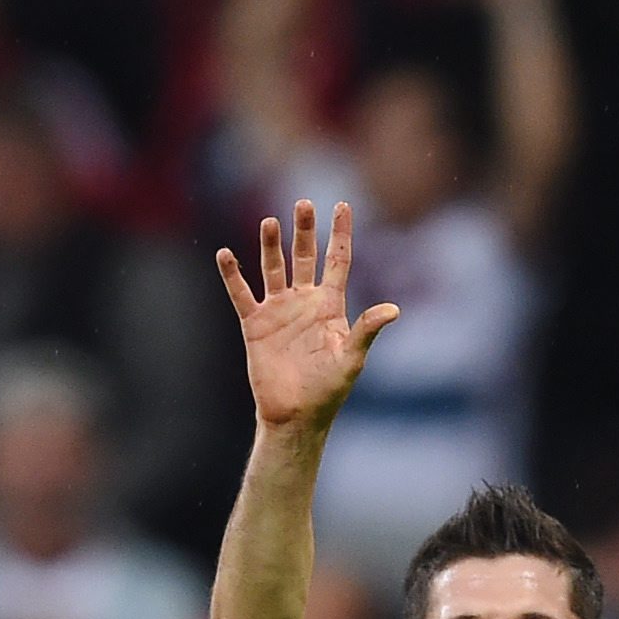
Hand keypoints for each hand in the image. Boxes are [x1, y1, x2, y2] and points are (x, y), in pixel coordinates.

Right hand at [217, 200, 398, 428]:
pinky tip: (225, 254)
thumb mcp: (352, 359)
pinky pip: (242, 294)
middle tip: (303, 204)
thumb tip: (393, 310)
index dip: (340, 233)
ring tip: (269, 222)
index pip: (337, 260)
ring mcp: (278, 311)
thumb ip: (367, 330)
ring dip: (271, 245)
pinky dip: (233, 275)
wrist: (294, 414)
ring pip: (273, 268)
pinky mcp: (255, 324)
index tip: (342, 204)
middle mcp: (304, 302)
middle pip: (304, 256)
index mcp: (330, 305)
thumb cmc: (328, 390)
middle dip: (304, 230)